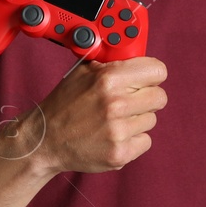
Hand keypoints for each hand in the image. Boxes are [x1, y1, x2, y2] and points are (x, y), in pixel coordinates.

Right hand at [21, 56, 167, 176]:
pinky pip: (145, 141)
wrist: (45, 140)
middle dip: (147, 98)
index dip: (152, 75)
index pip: (158, 71)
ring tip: (115, 120)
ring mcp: (118, 131)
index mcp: (108, 78)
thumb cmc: (65, 104)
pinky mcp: (120, 154)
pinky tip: (114, 135)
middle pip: (160, 97)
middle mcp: (116, 104)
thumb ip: (111, 62)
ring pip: (151, 120)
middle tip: (130, 101)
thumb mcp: (82, 72)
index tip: (146, 79)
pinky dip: (133, 139)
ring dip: (137, 119)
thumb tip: (135, 53)